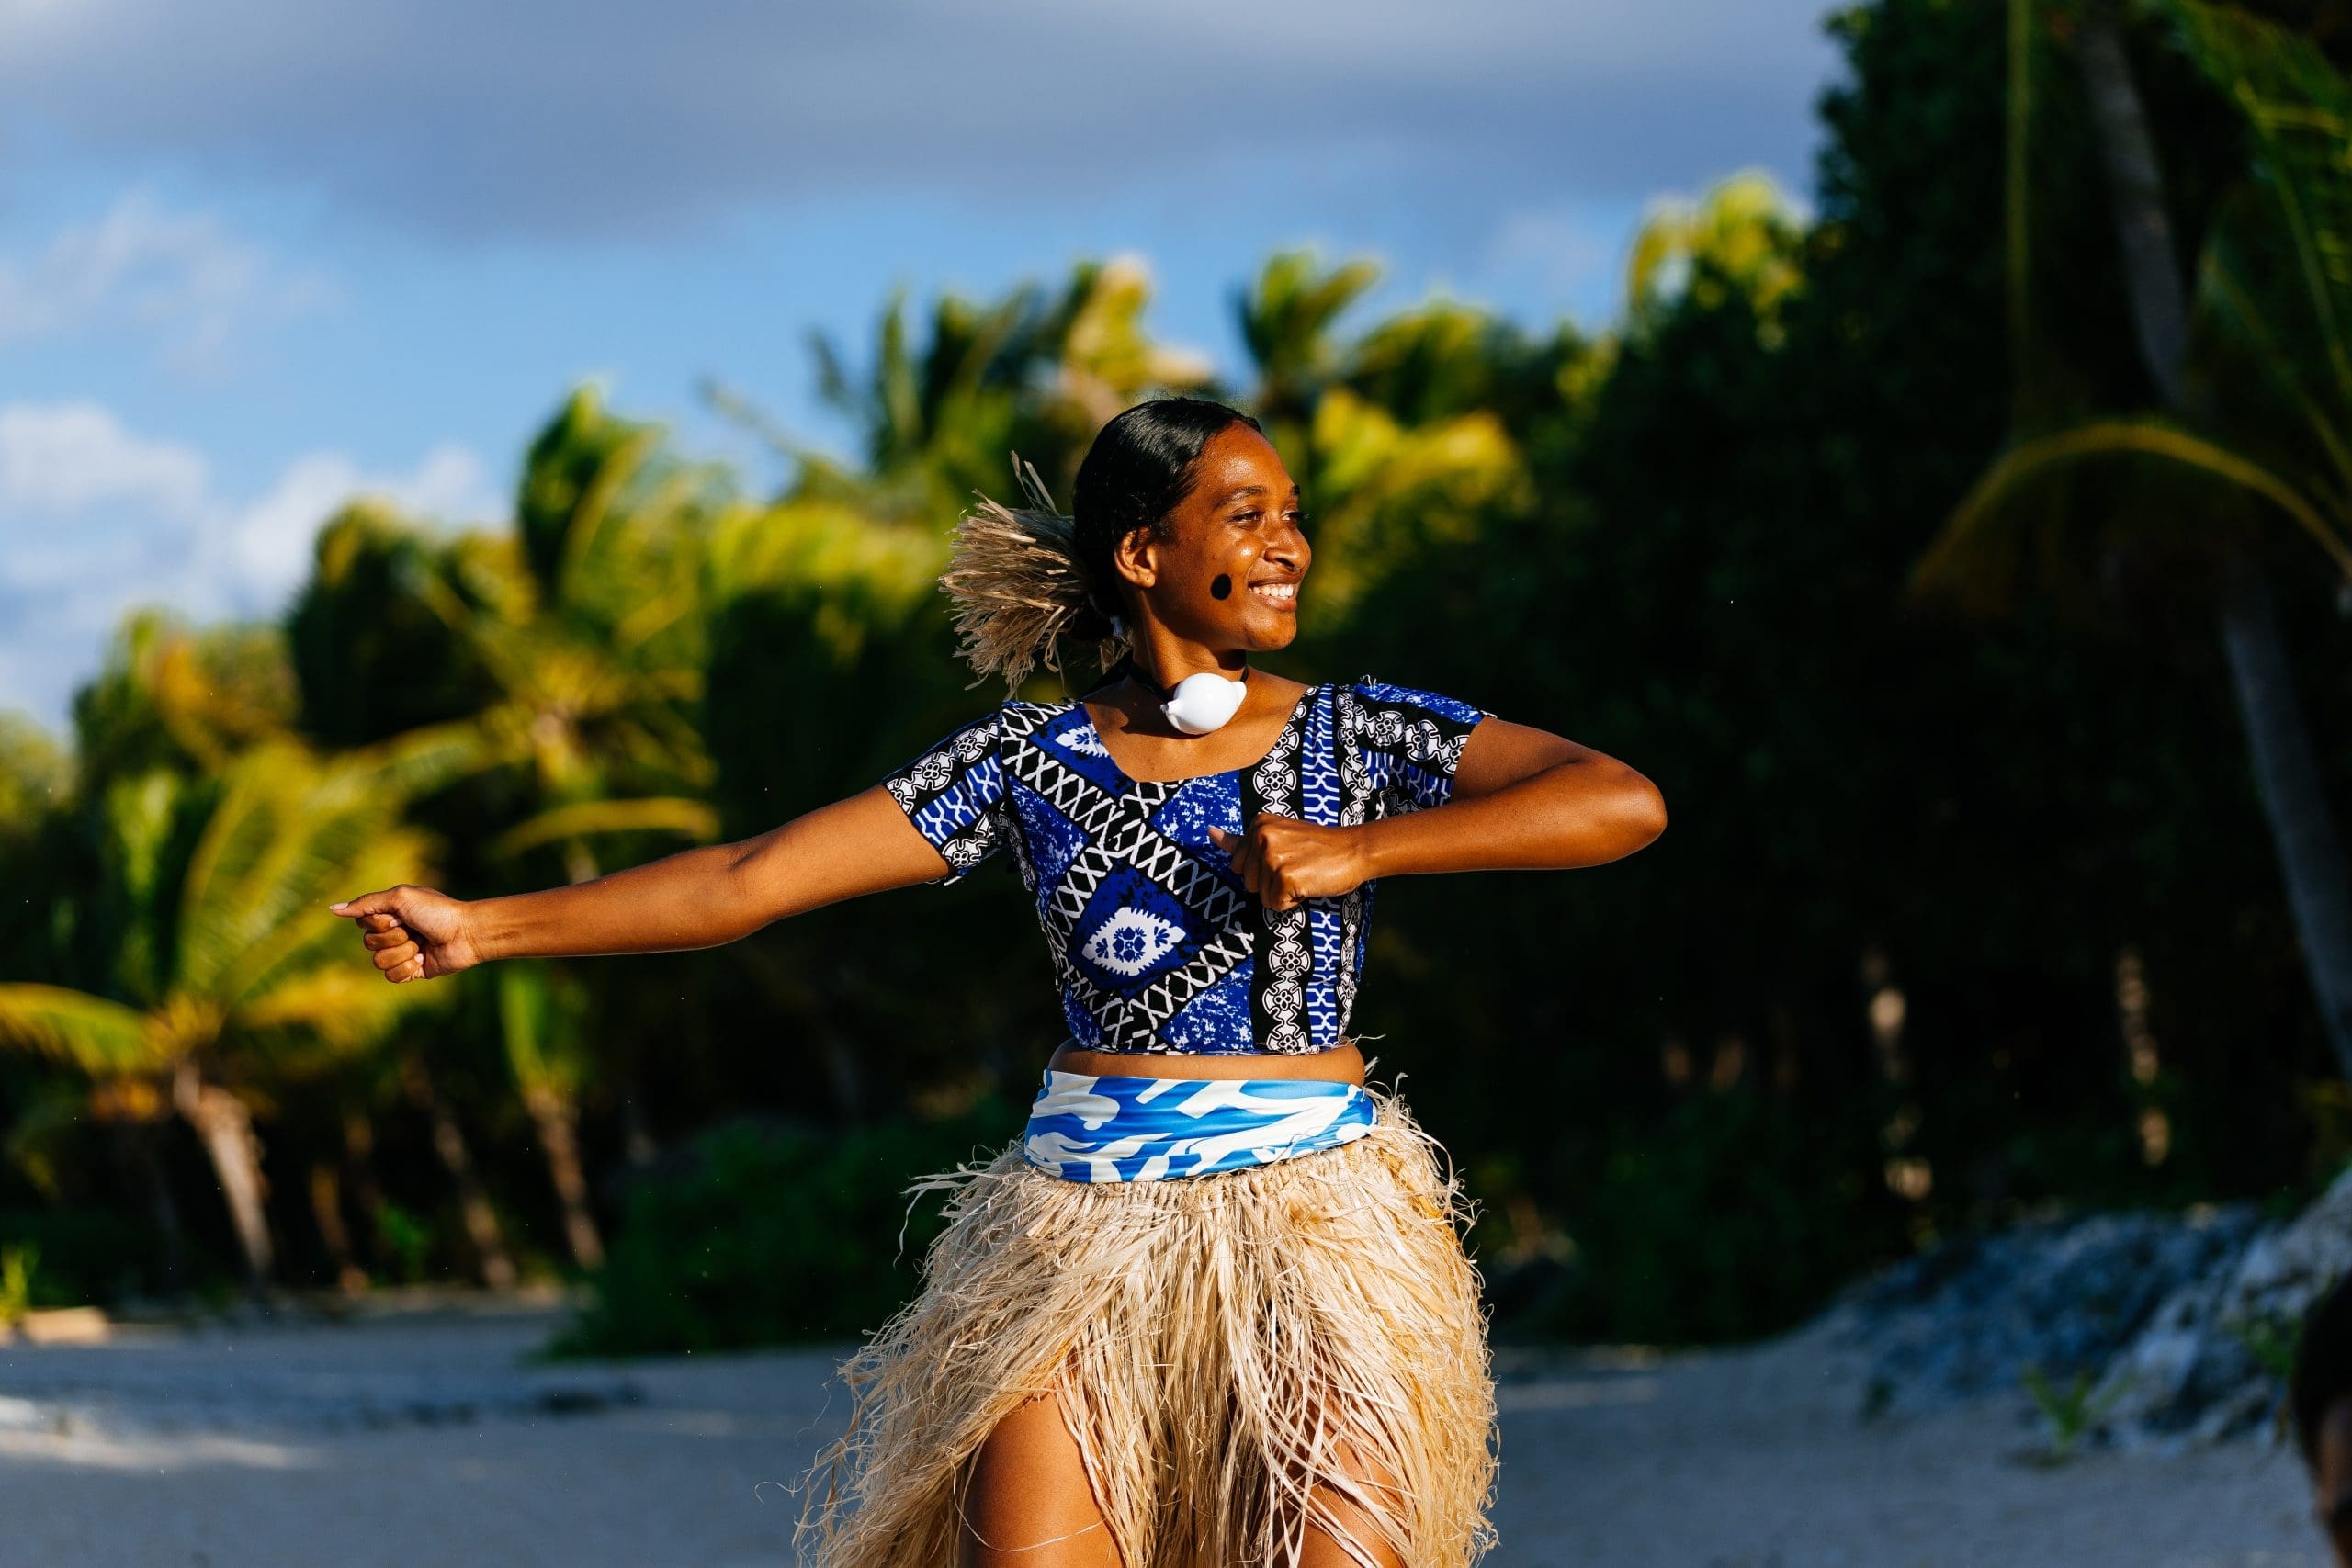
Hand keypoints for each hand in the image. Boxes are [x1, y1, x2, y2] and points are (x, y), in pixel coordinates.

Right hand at [327, 885, 481, 981]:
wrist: (465, 934)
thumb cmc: (437, 911)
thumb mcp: (400, 898)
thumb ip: (366, 904)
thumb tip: (332, 910)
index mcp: (390, 914)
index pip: (363, 923)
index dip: (380, 922)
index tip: (400, 915)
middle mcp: (394, 934)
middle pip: (368, 944)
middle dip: (393, 937)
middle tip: (415, 930)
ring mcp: (402, 953)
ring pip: (378, 962)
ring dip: (403, 953)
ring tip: (422, 946)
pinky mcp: (412, 971)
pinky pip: (391, 977)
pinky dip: (407, 969)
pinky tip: (423, 960)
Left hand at [1207, 815, 1370, 911]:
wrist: (1355, 850)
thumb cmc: (1319, 847)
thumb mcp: (1279, 836)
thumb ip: (1242, 840)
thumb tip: (1210, 833)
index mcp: (1259, 824)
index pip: (1239, 865)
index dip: (1264, 869)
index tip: (1288, 856)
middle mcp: (1262, 836)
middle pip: (1248, 883)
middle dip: (1272, 883)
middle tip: (1299, 866)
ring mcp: (1273, 856)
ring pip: (1261, 896)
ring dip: (1283, 893)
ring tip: (1304, 874)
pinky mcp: (1284, 877)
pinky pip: (1275, 905)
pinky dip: (1293, 902)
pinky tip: (1308, 884)